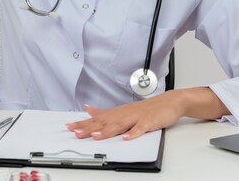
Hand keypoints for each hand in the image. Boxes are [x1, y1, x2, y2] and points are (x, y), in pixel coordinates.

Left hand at [65, 91, 185, 140]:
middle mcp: (125, 114)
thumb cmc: (146, 108)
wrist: (169, 101)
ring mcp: (136, 118)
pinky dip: (133, 133)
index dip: (83, 123)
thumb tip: (88, 109)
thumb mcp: (123, 109)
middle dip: (90, 128)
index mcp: (118, 113)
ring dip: (107, 131)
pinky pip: (140, 129)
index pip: (97, 119)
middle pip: (104, 122)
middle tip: (75, 132)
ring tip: (95, 136)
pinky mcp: (148, 122)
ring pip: (120, 125)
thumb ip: (105, 112)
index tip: (69, 127)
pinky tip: (126, 138)